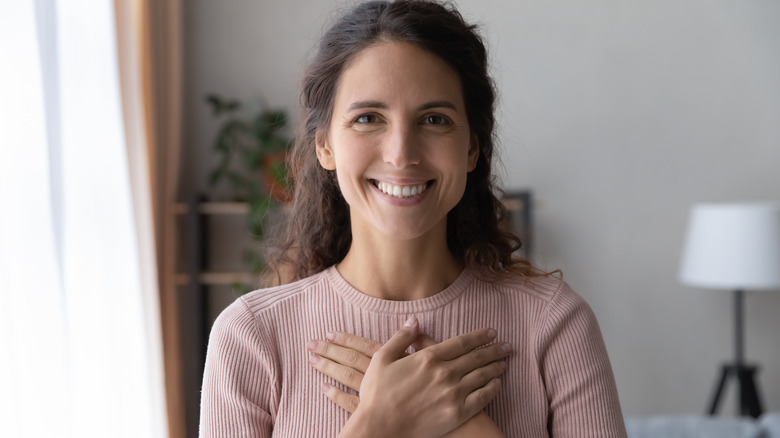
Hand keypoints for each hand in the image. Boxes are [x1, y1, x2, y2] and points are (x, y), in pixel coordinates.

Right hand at [308, 317, 510, 436]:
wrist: (380, 428)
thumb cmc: (377, 394)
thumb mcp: (382, 359)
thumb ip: (400, 337)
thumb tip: (414, 320)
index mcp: (429, 357)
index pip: (461, 342)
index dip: (479, 336)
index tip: (491, 332)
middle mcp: (445, 373)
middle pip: (476, 357)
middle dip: (494, 349)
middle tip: (507, 345)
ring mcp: (453, 393)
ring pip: (481, 376)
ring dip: (495, 367)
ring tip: (505, 362)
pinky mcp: (457, 413)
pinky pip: (481, 398)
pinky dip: (492, 389)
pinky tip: (497, 384)